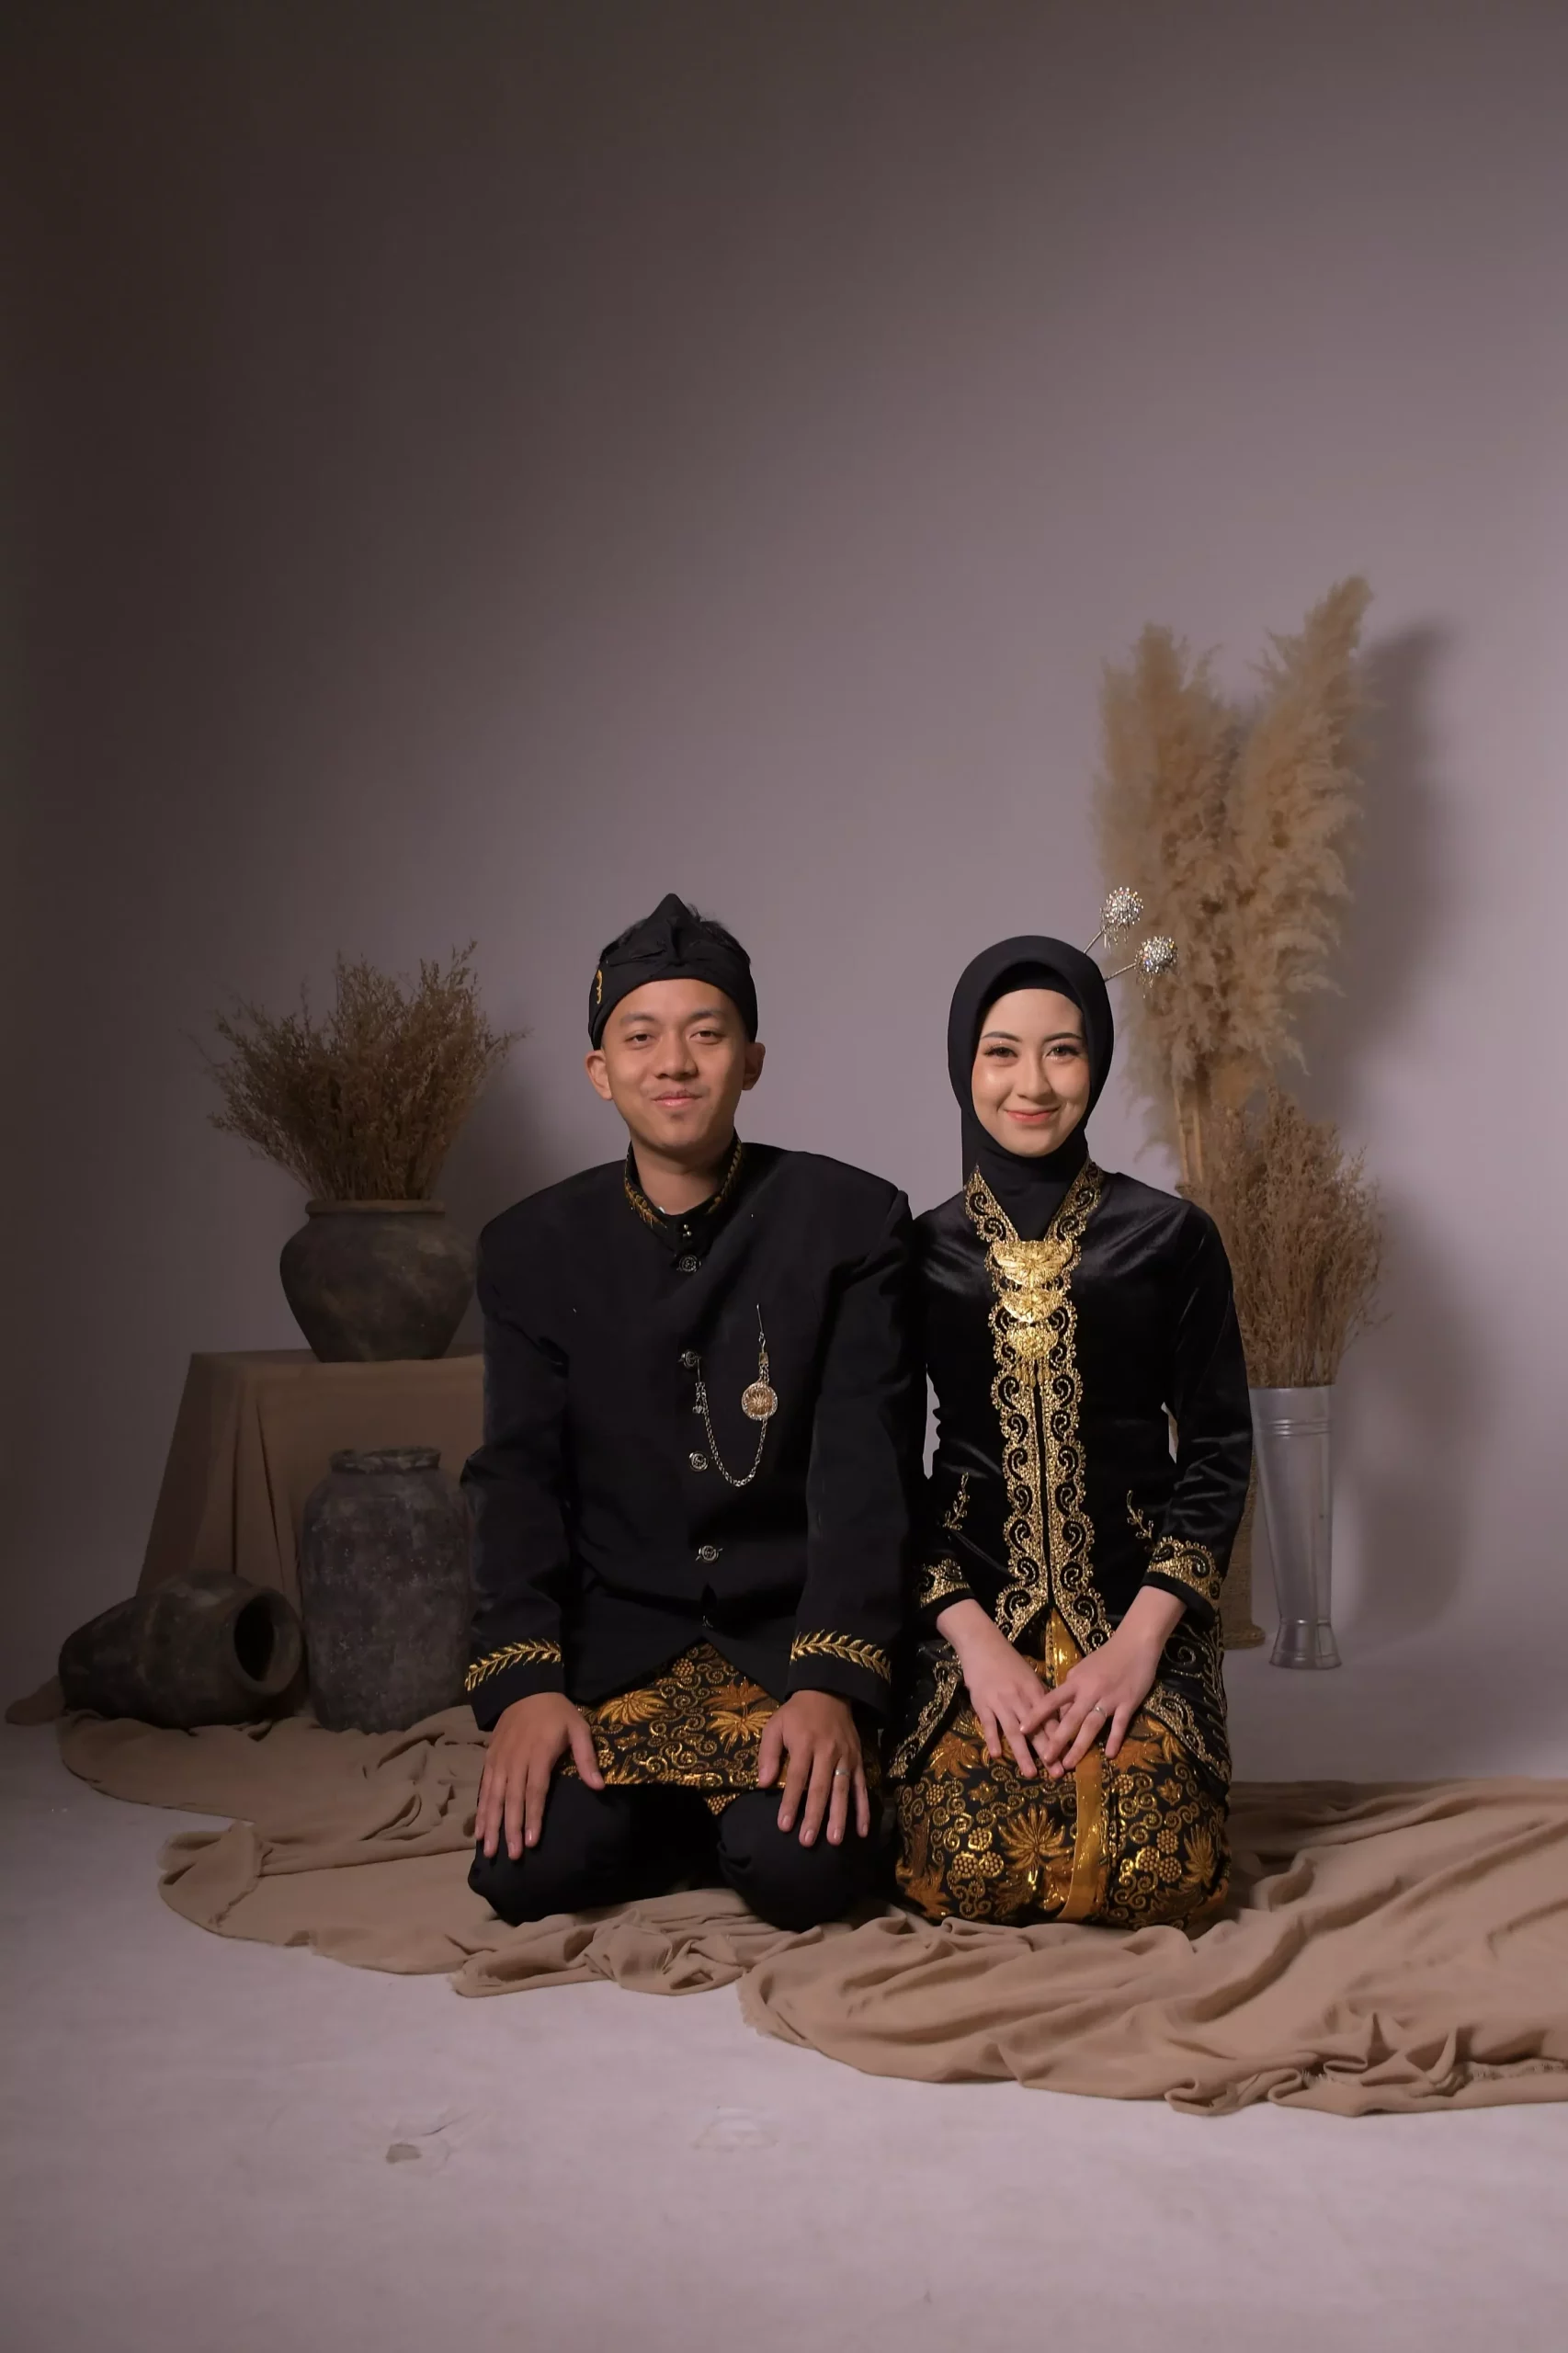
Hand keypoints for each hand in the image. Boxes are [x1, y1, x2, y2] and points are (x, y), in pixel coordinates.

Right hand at [476, 1693, 604, 1860]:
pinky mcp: (489, 1759)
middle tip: (512, 1856)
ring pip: (494, 1797)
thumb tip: (599, 1786)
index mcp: (539, 1754)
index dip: (532, 1817)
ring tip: (489, 1851)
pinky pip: (484, 1789)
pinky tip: (478, 1831)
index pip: (535, 1791)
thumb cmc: (557, 1712)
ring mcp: (499, 1760)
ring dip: (491, 1825)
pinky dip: (481, 1811)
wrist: (525, 1687)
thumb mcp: (579, 1728)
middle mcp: (515, 1759)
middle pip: (512, 1799)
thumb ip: (587, 1758)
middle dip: (511, 1829)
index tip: (531, 1841)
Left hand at [757, 1691, 868, 1846]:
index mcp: (805, 1744)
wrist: (828, 1692)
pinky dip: (863, 1809)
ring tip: (834, 1840)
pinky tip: (862, 1830)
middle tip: (807, 1841)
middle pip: (821, 1788)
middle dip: (814, 1816)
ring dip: (839, 1816)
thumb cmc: (796, 1714)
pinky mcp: (858, 1760)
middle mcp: (827, 1752)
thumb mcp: (775, 1725)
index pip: (797, 1778)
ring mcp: (846, 1757)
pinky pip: (861, 1787)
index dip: (791, 1802)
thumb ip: (768, 1754)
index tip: (785, 1825)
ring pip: (843, 1790)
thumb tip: (763, 1783)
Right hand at [936, 1599, 1051, 1777]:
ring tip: (1031, 1773)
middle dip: (1047, 1753)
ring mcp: (1000, 1702)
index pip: (1051, 1720)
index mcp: (1034, 1691)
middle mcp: (1019, 1698)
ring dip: (1022, 1754)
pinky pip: (988, 1725)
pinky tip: (997, 1756)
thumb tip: (1057, 1716)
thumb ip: (1040, 1697)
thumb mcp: (1029, 1676)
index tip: (1069, 1758)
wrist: (983, 1644)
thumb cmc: (1008, 1661)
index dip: (1060, 1740)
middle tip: (1057, 1773)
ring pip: (1014, 1732)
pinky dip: (992, 1740)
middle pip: (1036, 1730)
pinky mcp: (982, 1703)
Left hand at [1031, 1587, 1184, 1777]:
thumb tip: (1058, 1712)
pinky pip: (1120, 1725)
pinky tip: (1108, 1755)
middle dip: (1057, 1740)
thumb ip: (1071, 1689)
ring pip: (1091, 1725)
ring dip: (1080, 1746)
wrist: (1135, 1643)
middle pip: (1070, 1718)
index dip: (1036, 1715)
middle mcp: (1089, 1691)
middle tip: (1046, 1759)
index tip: (1021, 1730)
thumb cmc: (1106, 1657)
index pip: (1051, 1700)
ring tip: (1069, 1764)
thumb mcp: (1083, 1670)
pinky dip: (1114, 1739)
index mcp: (1075, 1681)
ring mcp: (1109, 1698)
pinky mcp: (1128, 1703)